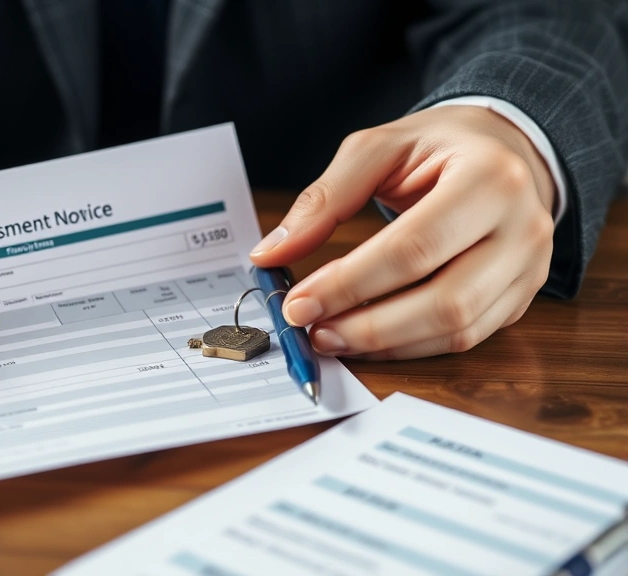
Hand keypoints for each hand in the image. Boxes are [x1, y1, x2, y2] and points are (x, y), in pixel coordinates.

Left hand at [249, 106, 555, 359]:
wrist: (506, 149)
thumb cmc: (439, 147)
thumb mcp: (378, 149)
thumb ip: (323, 200)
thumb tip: (271, 253)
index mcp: (491, 178)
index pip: (413, 247)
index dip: (350, 284)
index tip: (298, 302)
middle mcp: (523, 228)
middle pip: (444, 300)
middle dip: (368, 326)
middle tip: (312, 328)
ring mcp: (529, 268)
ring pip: (457, 330)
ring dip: (386, 344)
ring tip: (332, 336)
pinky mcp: (521, 297)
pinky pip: (466, 338)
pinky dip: (411, 346)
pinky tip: (369, 339)